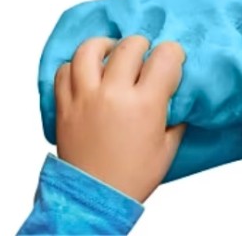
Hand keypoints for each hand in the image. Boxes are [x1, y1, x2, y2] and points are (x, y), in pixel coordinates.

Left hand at [55, 36, 185, 202]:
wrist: (95, 197)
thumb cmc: (133, 176)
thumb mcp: (166, 149)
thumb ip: (175, 119)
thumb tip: (176, 97)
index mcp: (144, 105)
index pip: (164, 58)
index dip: (173, 52)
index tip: (172, 57)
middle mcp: (113, 94)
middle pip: (129, 46)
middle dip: (141, 44)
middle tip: (144, 53)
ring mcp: (85, 96)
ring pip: (89, 50)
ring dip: (104, 45)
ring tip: (111, 51)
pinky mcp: (64, 104)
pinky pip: (64, 70)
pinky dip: (74, 66)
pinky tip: (86, 72)